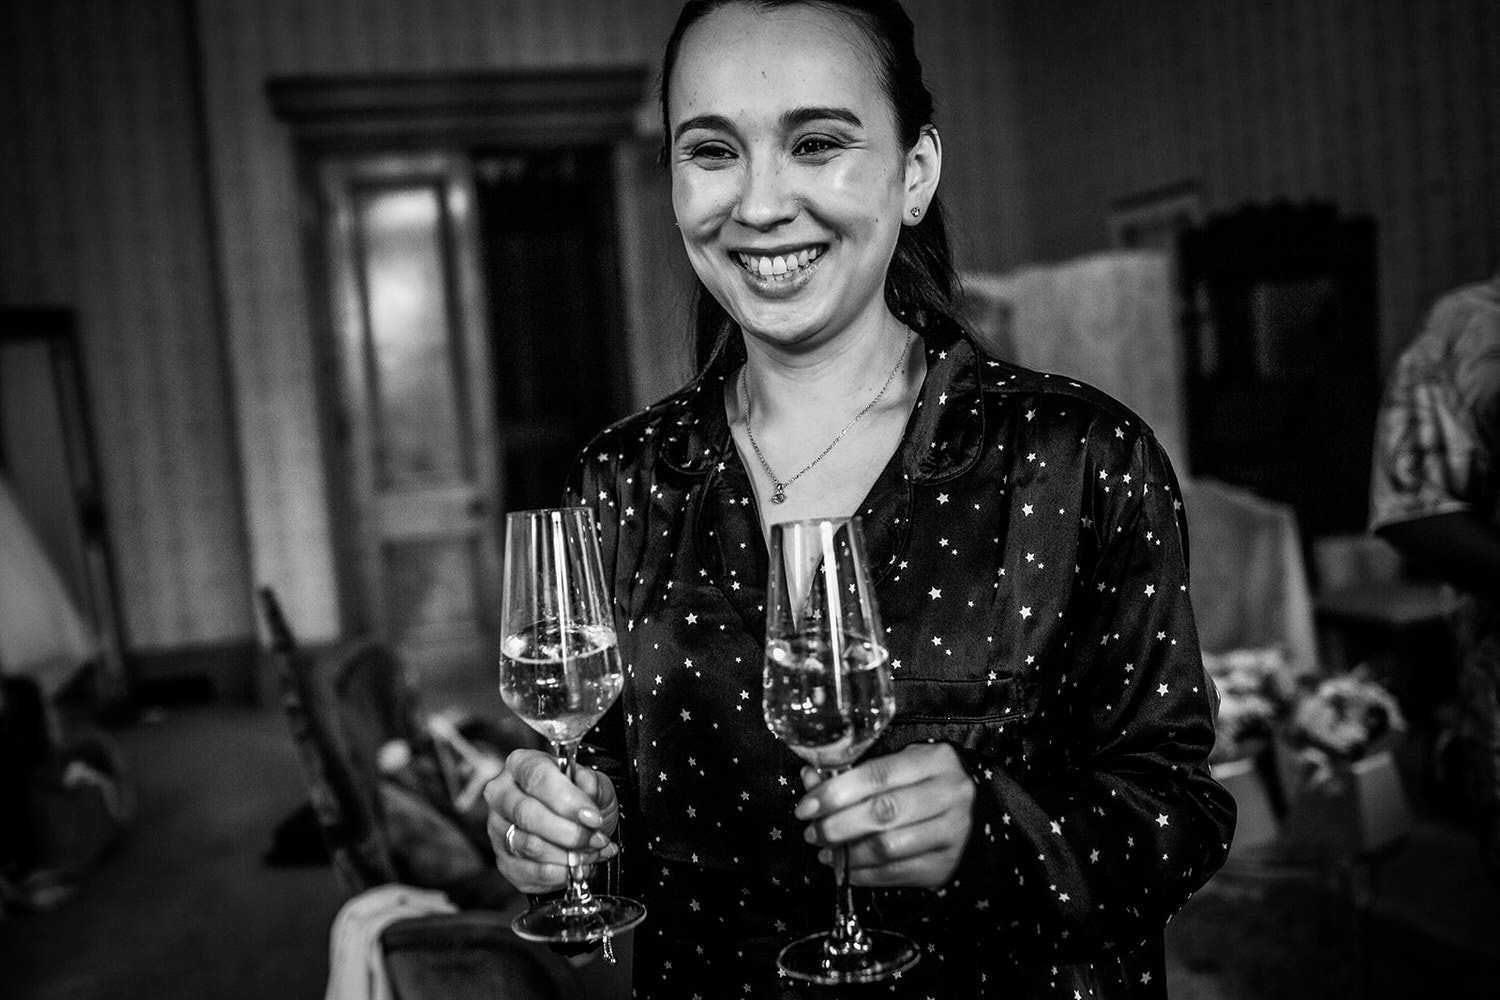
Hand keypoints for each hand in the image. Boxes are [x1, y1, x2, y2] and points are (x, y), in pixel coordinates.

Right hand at [484, 748, 618, 893]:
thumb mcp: (596, 786)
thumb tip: (587, 789)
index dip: (568, 800)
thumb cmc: (581, 802)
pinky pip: (532, 872)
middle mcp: (502, 794)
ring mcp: (498, 829)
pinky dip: (562, 873)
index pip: (538, 778)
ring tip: (592, 852)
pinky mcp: (504, 861)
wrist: (579, 830)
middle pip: (528, 814)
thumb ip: (593, 785)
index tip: (593, 817)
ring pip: (531, 846)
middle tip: (596, 839)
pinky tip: (578, 867)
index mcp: (521, 764)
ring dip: (569, 855)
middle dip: (570, 832)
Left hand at [795, 742, 974, 890]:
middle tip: (813, 832)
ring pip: (888, 847)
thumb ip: (855, 773)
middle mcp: (949, 795)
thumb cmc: (925, 785)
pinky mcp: (946, 865)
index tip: (806, 806)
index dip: (836, 792)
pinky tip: (846, 868)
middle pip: (882, 813)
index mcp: (935, 760)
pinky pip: (896, 873)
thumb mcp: (899, 766)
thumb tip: (810, 780)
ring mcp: (952, 833)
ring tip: (826, 851)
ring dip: (847, 853)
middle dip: (837, 825)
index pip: (877, 775)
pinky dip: (864, 873)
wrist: (977, 815)